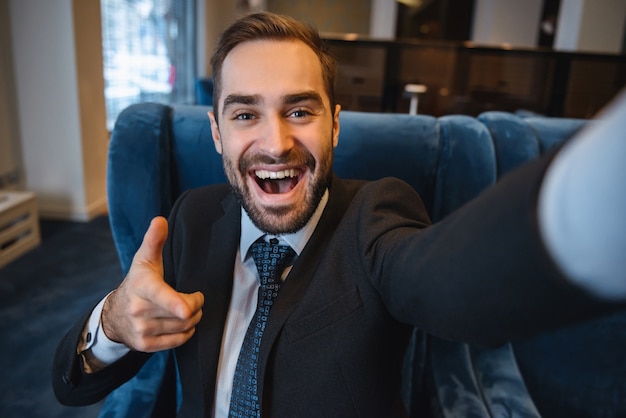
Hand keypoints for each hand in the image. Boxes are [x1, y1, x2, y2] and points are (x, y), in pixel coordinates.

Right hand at [101, 216, 203, 351]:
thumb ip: (154, 240)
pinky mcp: (144, 345)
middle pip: (183, 313)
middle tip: (193, 299)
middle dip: (195, 305)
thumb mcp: (144, 260)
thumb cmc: (137, 282)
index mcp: (144, 287)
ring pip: (183, 327)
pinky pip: (178, 341)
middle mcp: (140, 310)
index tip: (188, 307)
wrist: (113, 314)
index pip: (162, 296)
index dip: (178, 303)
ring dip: (192, 319)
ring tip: (187, 310)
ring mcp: (142, 330)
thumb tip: (160, 219)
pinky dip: (185, 333)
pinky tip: (180, 322)